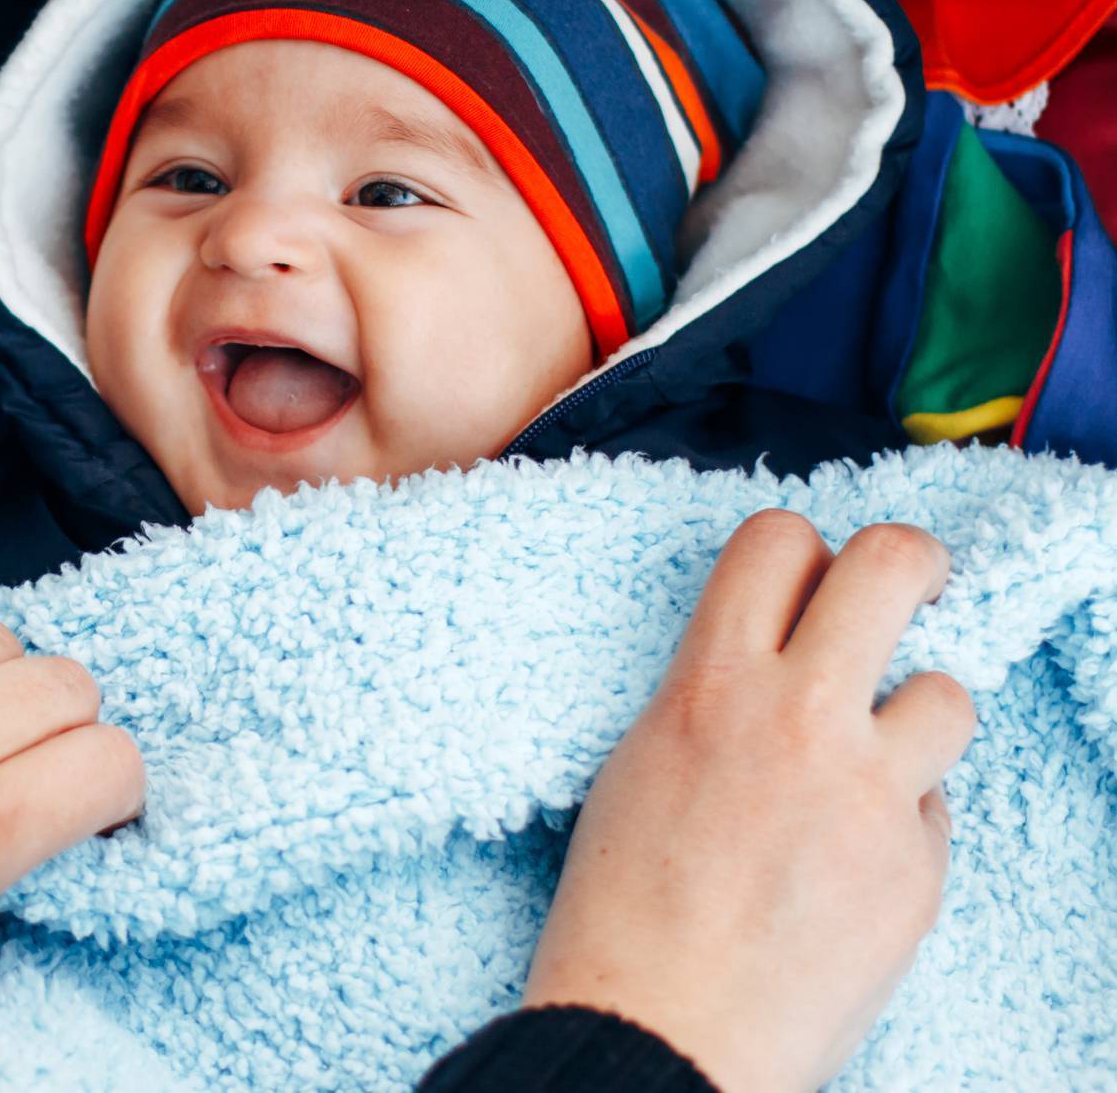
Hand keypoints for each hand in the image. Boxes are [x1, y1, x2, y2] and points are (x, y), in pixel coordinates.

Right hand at [524, 511, 975, 1091]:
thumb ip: (717, 697)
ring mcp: (869, 794)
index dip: (807, 549)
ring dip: (915, 719)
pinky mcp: (916, 869)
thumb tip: (783, 663)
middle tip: (909, 590)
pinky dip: (898, 828)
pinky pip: (932, 810)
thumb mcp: (643, 762)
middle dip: (913, 564)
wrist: (654, 1032)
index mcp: (708, 686)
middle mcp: (797, 720)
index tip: (820, 576)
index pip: (779, 539)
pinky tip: (842, 870)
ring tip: (873, 765)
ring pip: (949, 694)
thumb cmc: (621, 908)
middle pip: (895, 565)